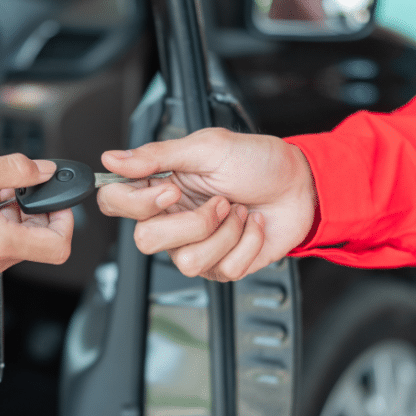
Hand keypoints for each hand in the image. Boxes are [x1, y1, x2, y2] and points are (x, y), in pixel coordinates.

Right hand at [97, 128, 315, 280]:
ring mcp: (196, 245)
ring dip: (225, 233)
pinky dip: (248, 242)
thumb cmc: (258, 162)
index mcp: (160, 186)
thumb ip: (156, 155)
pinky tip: (253, 225)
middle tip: (219, 200)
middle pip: (146, 241)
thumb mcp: (207, 147)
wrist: (302, 185)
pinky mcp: (222, 265)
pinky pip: (223, 268)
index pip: (115, 203)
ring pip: (186, 262)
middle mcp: (172, 219)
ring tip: (239, 212)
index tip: (170, 191)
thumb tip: (112, 158)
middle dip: (192, 222)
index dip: (136, 203)